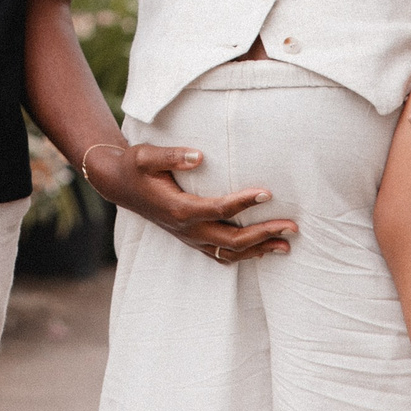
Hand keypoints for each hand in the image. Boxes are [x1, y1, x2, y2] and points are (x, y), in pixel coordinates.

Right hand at [87, 143, 294, 264]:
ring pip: (229, 253)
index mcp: (179, 209)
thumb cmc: (135, 166)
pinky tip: (262, 250)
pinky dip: (243, 255)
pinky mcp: (190, 239)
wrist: (118, 185)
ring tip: (287, 246)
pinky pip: (219, 254)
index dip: (245, 202)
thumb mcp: (146, 156)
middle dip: (264, 234)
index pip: (220, 209)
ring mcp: (189, 238)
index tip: (269, 192)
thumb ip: (172, 155)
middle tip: (292, 227)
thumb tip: (199, 155)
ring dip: (259, 250)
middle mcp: (187, 229)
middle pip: (232, 239)